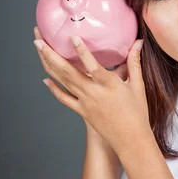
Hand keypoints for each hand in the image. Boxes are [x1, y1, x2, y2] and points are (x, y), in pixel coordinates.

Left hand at [33, 28, 150, 154]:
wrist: (130, 141)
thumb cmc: (137, 113)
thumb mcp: (137, 86)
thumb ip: (135, 62)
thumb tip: (139, 42)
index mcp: (109, 85)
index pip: (93, 66)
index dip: (82, 52)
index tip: (72, 38)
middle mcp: (93, 93)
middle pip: (68, 72)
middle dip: (51, 54)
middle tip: (39, 40)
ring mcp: (85, 102)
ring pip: (62, 81)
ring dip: (49, 65)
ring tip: (39, 50)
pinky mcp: (82, 111)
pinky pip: (64, 98)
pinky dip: (54, 89)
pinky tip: (46, 80)